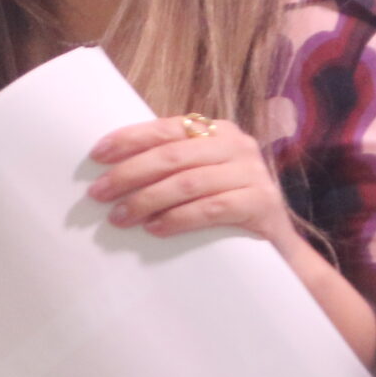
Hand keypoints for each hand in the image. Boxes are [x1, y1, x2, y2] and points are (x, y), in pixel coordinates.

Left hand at [86, 113, 297, 253]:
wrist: (279, 248)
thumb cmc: (228, 209)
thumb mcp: (202, 178)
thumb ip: (172, 168)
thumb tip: (112, 173)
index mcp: (217, 131)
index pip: (166, 129)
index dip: (129, 140)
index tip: (96, 156)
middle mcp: (237, 145)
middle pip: (173, 156)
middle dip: (130, 174)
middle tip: (99, 194)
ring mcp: (252, 173)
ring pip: (188, 182)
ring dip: (147, 200)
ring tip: (119, 218)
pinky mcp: (261, 203)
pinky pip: (211, 209)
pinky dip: (178, 219)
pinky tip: (155, 229)